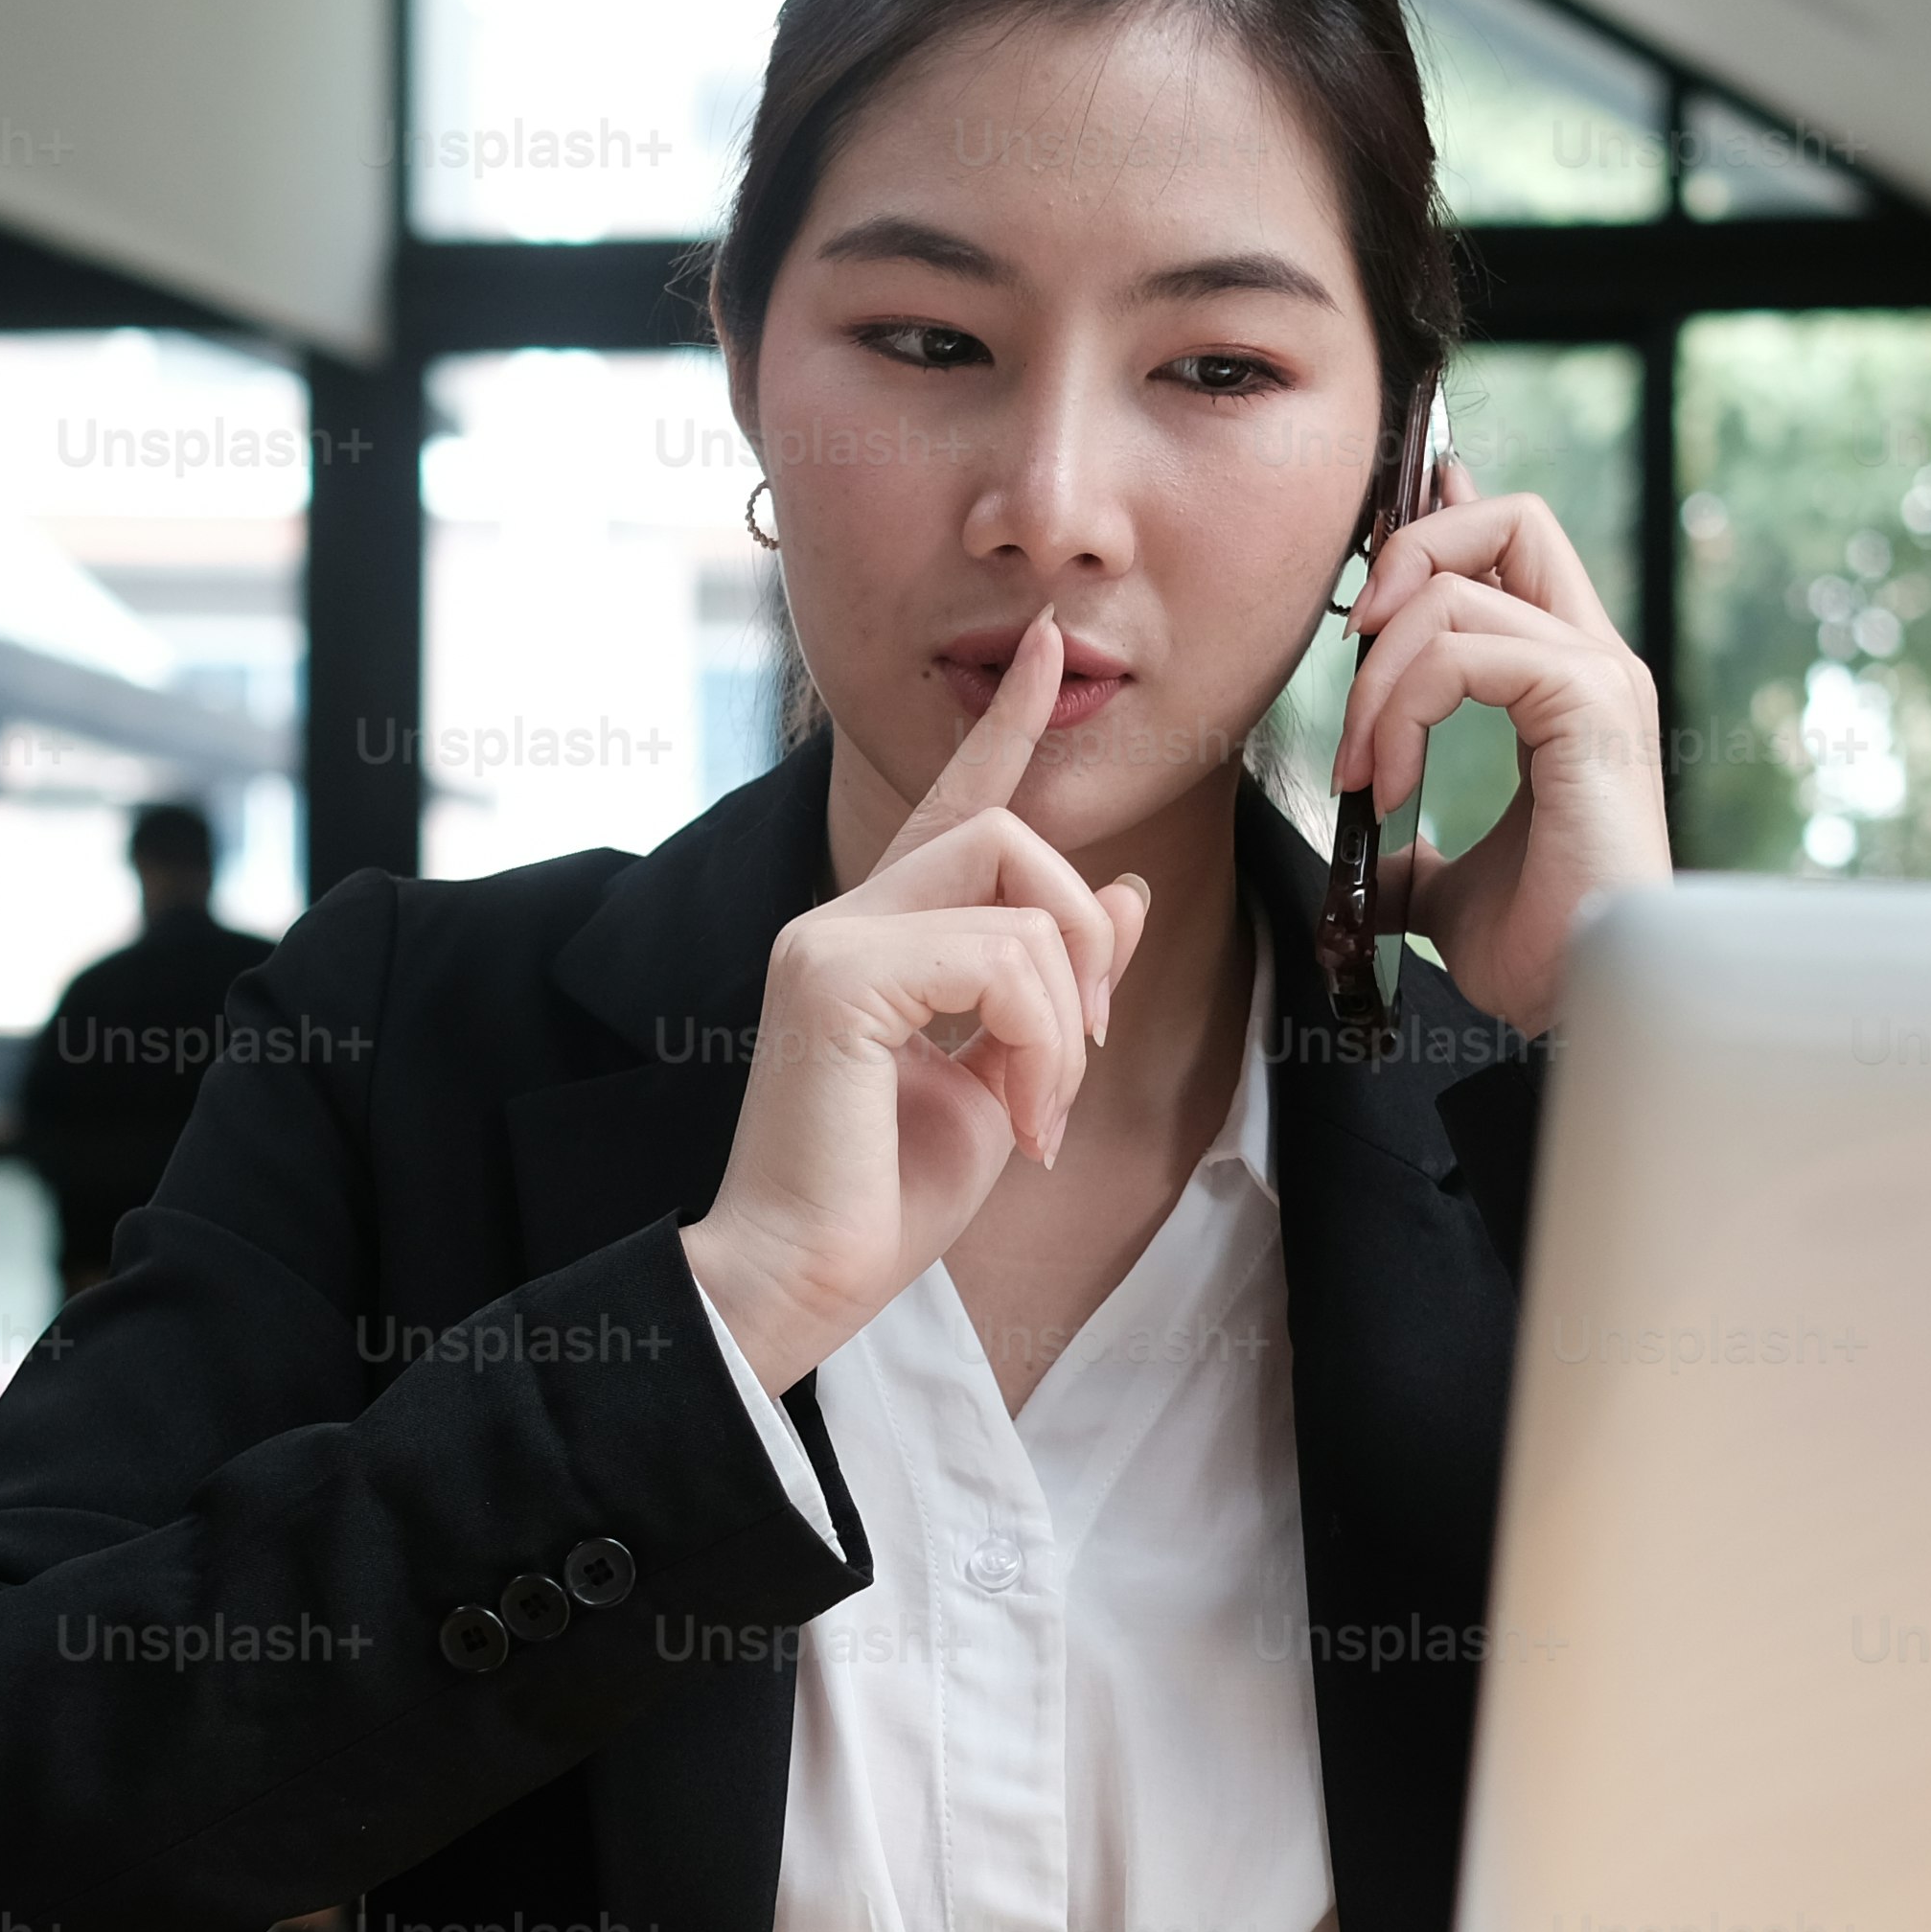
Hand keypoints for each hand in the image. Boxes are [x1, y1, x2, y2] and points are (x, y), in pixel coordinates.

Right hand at [681, 614, 1153, 1391]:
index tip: (1044, 649)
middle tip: (1086, 1045)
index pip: (953, 802)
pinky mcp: (836, 976)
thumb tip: (1127, 891)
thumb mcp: (1006, 1077)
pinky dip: (1037, 1039)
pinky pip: (999, 958)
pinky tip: (1018, 1118)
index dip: (1005, 726)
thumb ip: (1053, 983)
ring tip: (1039, 1110)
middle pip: (1007, 833)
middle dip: (1084, 931)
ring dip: (1065, 1013)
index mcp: (879, 934)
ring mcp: (830, 937)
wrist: (803, 1282)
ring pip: (1018, 895)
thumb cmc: (885, 1200)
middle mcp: (844, 915)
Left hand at [1339, 456, 1670, 1035]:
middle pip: (1510, 517)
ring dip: (1376, 679)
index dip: (1439, 523)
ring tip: (1359, 772)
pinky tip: (1385, 786)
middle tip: (1350, 650)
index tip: (1364, 579)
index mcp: (1569, 684)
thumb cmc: (1535, 953)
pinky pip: (1464, 653)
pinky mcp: (1588, 705)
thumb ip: (1413, 855)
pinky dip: (1400, 709)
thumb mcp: (1445, 890)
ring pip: (1459, 591)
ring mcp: (1598, 678)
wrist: (1576, 1006)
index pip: (1516, 544)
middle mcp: (1594, 663)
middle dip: (1405, 555)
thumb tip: (1370, 867)